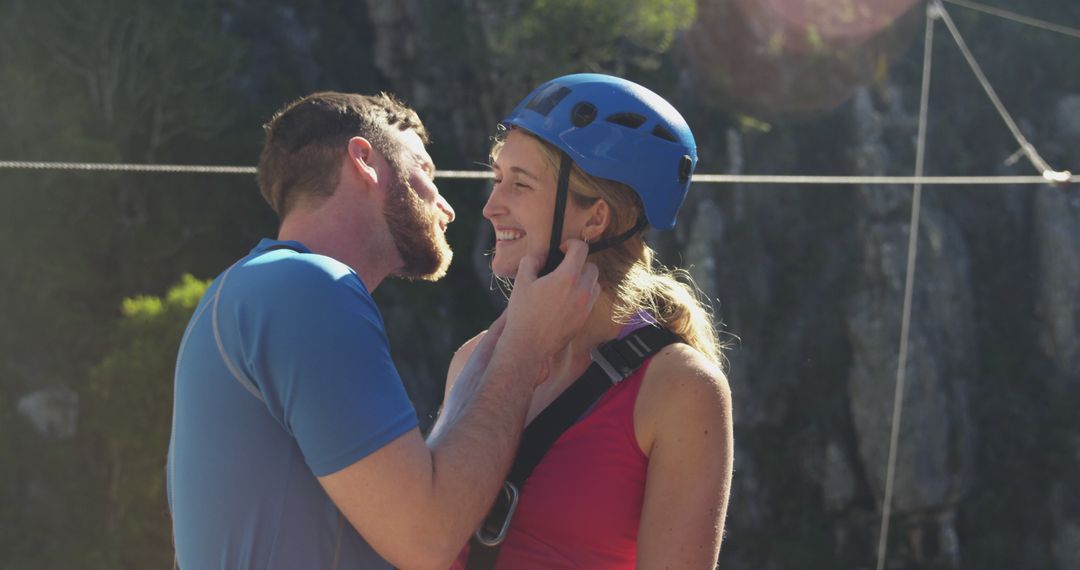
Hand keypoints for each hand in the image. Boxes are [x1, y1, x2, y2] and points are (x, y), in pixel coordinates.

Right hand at [501, 239, 599, 381]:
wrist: (528, 344)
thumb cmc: (523, 313)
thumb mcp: (521, 281)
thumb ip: (531, 262)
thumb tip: (539, 257)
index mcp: (567, 278)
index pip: (581, 249)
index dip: (571, 244)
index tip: (562, 249)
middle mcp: (581, 291)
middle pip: (592, 267)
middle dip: (579, 263)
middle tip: (563, 267)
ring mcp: (585, 307)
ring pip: (595, 284)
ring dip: (584, 280)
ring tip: (566, 284)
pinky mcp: (584, 319)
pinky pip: (590, 300)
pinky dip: (583, 295)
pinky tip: (566, 299)